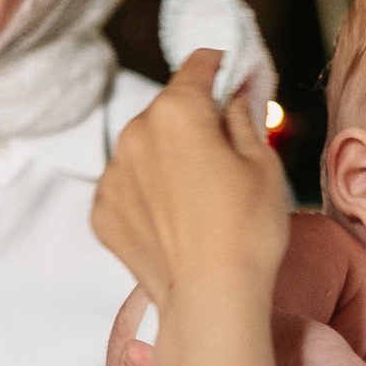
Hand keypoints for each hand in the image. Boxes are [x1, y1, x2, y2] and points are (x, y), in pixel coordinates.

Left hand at [91, 49, 288, 311]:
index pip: (198, 65)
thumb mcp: (263, 163)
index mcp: (177, 111)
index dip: (220, 66)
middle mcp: (135, 134)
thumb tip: (234, 95)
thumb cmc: (247, 230)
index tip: (232, 75)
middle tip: (224, 155)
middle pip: (168, 110)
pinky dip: (146, 194)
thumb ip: (243, 116)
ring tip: (199, 197)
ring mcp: (112, 175)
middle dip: (193, 121)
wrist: (212, 299)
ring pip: (144, 149)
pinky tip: (176, 220)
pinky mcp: (102, 212)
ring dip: (166, 159)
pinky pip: (127, 187)